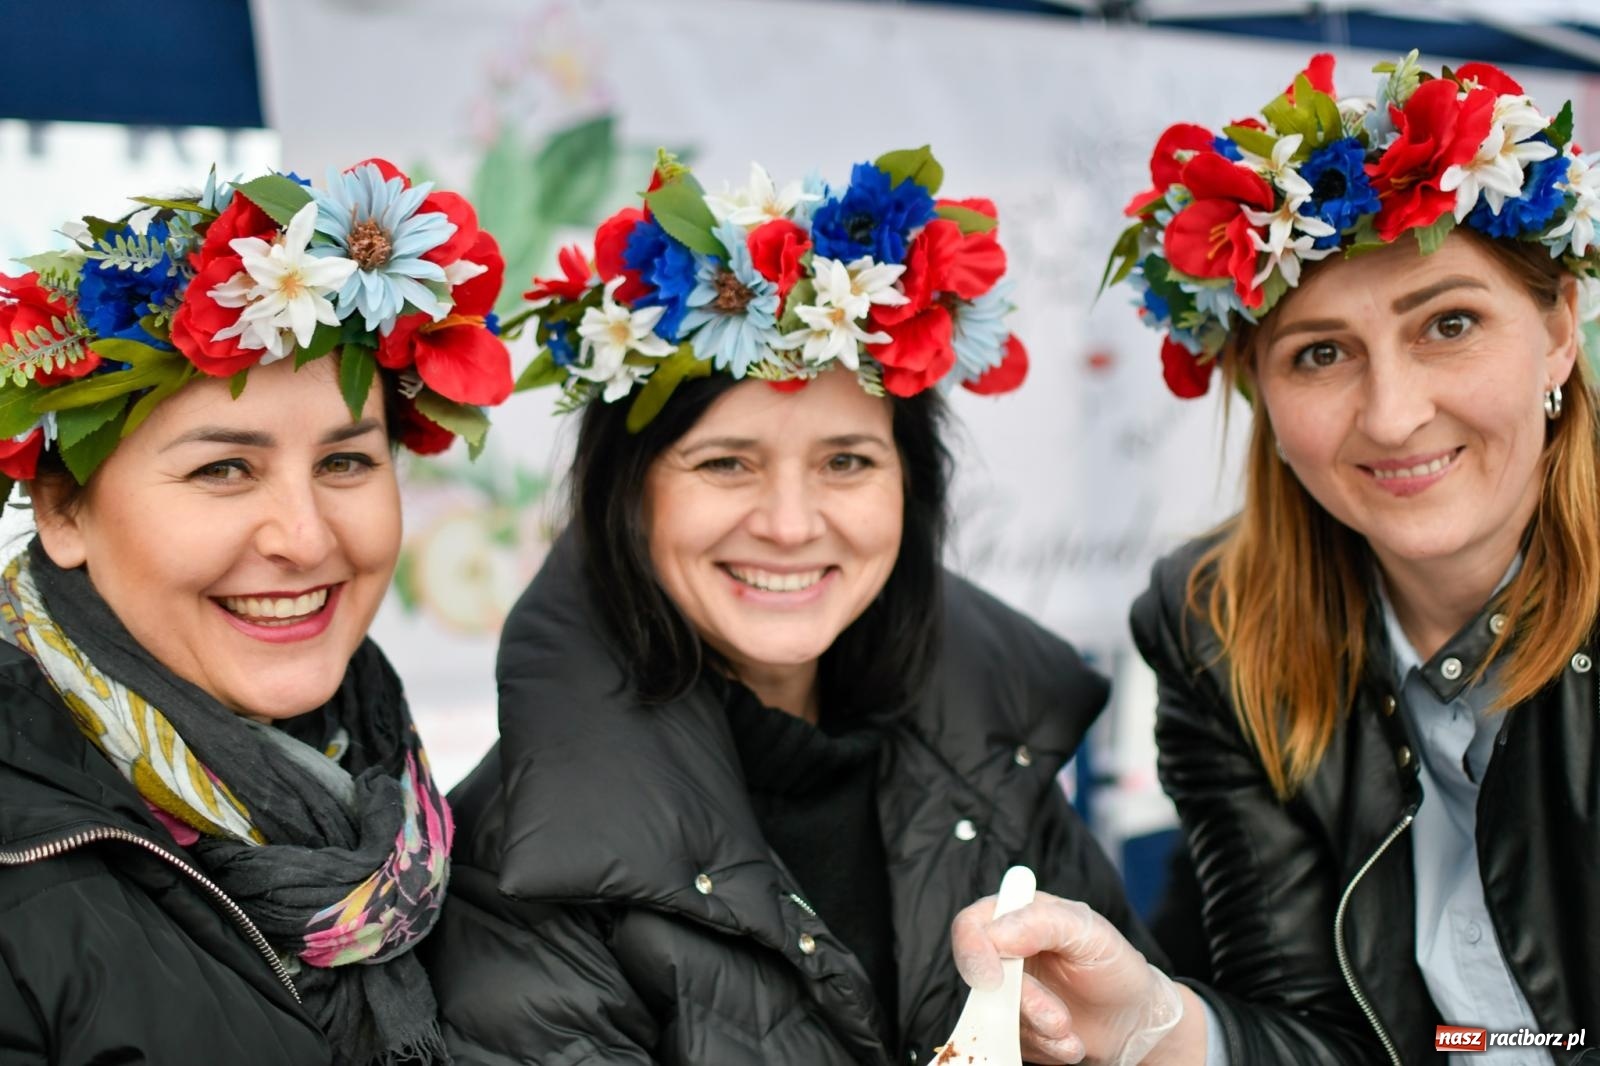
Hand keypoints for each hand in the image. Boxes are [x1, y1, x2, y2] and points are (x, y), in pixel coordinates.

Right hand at [951, 891, 1182, 1064]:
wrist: (1132, 1019)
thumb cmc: (1113, 966)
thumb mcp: (1089, 932)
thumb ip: (1042, 922)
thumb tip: (997, 933)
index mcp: (1016, 915)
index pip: (971, 924)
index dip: (973, 950)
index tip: (992, 980)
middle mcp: (1004, 952)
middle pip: (977, 975)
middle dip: (1021, 1003)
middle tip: (1057, 1019)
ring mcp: (1005, 992)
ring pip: (992, 1014)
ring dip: (1036, 1028)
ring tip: (1069, 1029)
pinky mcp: (1012, 1026)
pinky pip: (1009, 1041)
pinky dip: (1042, 1046)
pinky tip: (1069, 1041)